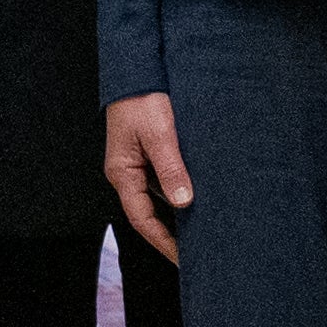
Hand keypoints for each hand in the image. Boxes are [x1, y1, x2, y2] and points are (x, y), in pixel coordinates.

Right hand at [106, 92, 194, 259]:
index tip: (184, 259)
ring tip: (204, 230)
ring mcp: (137, 164)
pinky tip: (198, 199)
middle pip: (148, 213)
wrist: (137, 68)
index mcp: (122, 172)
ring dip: (178, 214)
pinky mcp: (149, 153)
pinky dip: (180, 193)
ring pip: (158, 198)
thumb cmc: (143, 98)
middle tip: (198, 253)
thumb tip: (184, 202)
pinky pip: (164, 181)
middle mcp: (127, 172)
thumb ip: (171, 168)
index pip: (141, 219)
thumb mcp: (159, 133)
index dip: (163, 242)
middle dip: (171, 235)